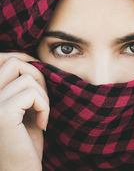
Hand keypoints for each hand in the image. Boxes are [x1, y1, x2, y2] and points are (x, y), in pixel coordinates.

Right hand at [0, 52, 48, 170]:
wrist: (22, 170)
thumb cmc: (26, 138)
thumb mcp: (24, 104)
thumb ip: (22, 83)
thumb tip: (30, 59)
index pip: (3, 59)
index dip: (25, 60)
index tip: (39, 76)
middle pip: (15, 62)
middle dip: (37, 76)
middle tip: (42, 100)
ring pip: (28, 78)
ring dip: (43, 96)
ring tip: (41, 114)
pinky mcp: (2, 114)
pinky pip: (32, 93)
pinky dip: (44, 106)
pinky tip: (42, 124)